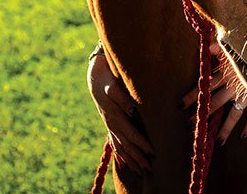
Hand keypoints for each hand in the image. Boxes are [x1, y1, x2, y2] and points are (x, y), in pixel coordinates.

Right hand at [87, 51, 153, 174]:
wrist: (94, 75)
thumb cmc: (107, 78)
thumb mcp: (113, 85)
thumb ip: (122, 97)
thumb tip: (131, 109)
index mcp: (114, 115)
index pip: (131, 133)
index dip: (142, 143)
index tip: (152, 152)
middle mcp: (111, 123)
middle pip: (126, 144)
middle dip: (138, 157)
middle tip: (150, 169)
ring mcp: (109, 124)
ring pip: (120, 146)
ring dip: (130, 159)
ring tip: (140, 171)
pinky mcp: (109, 123)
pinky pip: (114, 142)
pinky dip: (120, 154)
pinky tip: (124, 163)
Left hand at [182, 42, 246, 144]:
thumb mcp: (233, 45)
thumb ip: (218, 47)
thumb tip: (205, 47)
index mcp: (226, 73)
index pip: (205, 86)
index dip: (192, 96)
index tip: (181, 105)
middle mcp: (234, 87)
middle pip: (215, 103)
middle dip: (202, 114)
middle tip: (190, 125)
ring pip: (234, 114)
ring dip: (225, 128)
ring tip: (217, 142)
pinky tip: (243, 138)